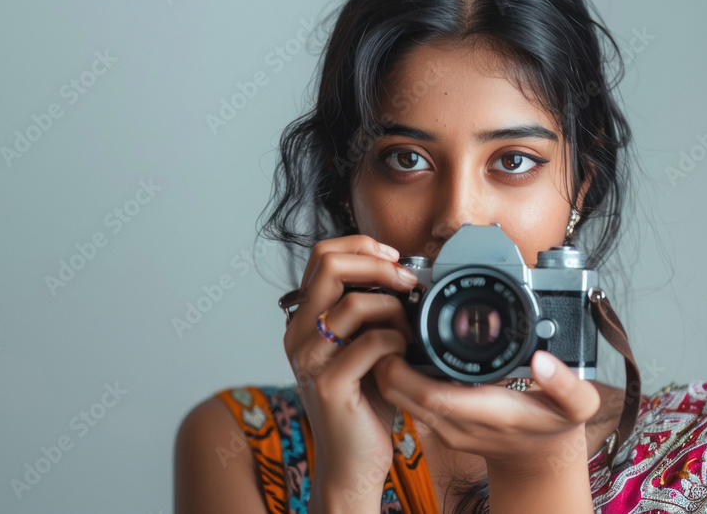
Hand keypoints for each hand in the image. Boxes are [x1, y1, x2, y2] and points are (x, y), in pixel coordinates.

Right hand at [282, 235, 417, 507]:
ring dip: (394, 308)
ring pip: (353, 302)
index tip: (395, 258)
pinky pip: (370, 342)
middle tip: (408, 281)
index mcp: (303, 318)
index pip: (322, 255)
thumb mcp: (361, 343)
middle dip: (378, 264)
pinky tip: (404, 353)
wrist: (352, 459)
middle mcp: (297, 333)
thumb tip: (402, 271)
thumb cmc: (364, 400)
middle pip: (329, 265)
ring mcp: (309, 358)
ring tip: (409, 329)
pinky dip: (396, 340)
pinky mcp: (329, 383)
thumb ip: (368, 308)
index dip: (363, 246)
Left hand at [371, 349, 601, 479]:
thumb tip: (544, 361)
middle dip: (386, 363)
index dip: (407, 370)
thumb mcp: (578, 406)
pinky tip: (402, 353)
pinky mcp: (438, 425)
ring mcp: (445, 428)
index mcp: (489, 414)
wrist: (541, 460)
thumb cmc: (555, 426)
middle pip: (404, 396)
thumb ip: (568, 385)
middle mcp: (459, 424)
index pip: (434, 396)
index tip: (399, 338)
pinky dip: (396, 378)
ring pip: (398, 399)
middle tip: (385, 326)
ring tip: (391, 333)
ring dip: (387, 369)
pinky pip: (406, 401)